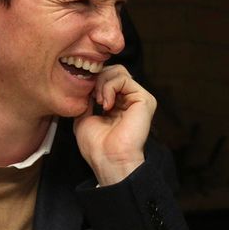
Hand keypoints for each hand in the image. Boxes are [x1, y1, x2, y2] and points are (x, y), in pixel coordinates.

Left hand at [73, 65, 154, 185]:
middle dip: (97, 79)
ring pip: (118, 71)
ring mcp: (138, 99)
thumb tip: (86, 83)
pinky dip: (109, 87)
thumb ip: (87, 99)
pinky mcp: (144, 99)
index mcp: (117, 105)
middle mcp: (129, 101)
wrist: (108, 158)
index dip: (93, 81)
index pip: (107, 78)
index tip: (84, 95)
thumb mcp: (84, 117)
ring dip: (102, 83)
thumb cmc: (97, 146)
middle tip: (92, 97)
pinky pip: (124, 78)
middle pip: (114, 70)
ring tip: (99, 101)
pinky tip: (106, 104)